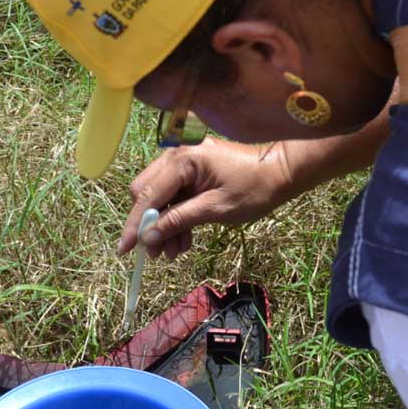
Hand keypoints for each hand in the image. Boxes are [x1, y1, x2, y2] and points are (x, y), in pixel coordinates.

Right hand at [118, 138, 298, 259]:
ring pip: (160, 196)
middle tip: (160, 254)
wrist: (282, 172)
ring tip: (176, 252)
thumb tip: (149, 237)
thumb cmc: (255, 189)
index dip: (136, 224)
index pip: (148, 194)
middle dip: (151, 225)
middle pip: (147, 192)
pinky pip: (174, 194)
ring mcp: (185, 160)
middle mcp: (177, 154)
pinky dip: (176, 216)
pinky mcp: (193, 169)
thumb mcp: (216, 209)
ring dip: (165, 225)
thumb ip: (179, 220)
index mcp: (183, 159)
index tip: (125, 250)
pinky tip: (184, 239)